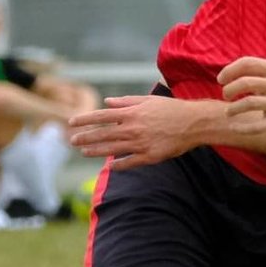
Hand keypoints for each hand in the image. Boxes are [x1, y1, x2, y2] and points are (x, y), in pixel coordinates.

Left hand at [68, 94, 221, 167]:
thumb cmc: (171, 109)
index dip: (85, 119)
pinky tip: (109, 166)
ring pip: (112, 150)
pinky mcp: (149, 157)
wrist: (193, 123)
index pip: (101, 116)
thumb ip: (126, 101)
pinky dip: (118, 165)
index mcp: (132, 113)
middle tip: (71, 140)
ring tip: (83, 152)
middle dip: (85, 137)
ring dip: (95, 151)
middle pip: (103, 134)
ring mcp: (140, 144)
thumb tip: (107, 102)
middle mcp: (133, 129)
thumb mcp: (148, 100)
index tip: (72, 122)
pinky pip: (129, 162)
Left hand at [218, 56, 265, 135]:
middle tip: (225, 96)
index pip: (247, 63)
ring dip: (233, 108)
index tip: (221, 80)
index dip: (230, 70)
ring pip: (249, 103)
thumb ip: (250, 71)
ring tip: (229, 112)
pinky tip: (234, 127)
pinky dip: (242, 128)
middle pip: (246, 82)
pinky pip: (257, 126)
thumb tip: (223, 76)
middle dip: (229, 89)